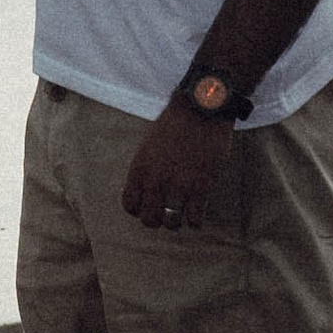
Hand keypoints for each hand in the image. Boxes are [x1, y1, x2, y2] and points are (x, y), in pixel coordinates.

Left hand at [120, 103, 235, 233]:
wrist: (200, 109)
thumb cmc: (175, 124)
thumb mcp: (149, 145)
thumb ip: (146, 169)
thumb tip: (148, 192)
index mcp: (139, 168)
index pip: (130, 204)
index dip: (139, 209)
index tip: (148, 206)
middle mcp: (156, 180)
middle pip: (149, 219)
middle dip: (157, 220)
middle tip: (166, 214)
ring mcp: (179, 185)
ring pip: (171, 223)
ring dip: (176, 222)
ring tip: (182, 215)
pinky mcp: (201, 187)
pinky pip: (194, 219)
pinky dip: (195, 221)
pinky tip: (197, 213)